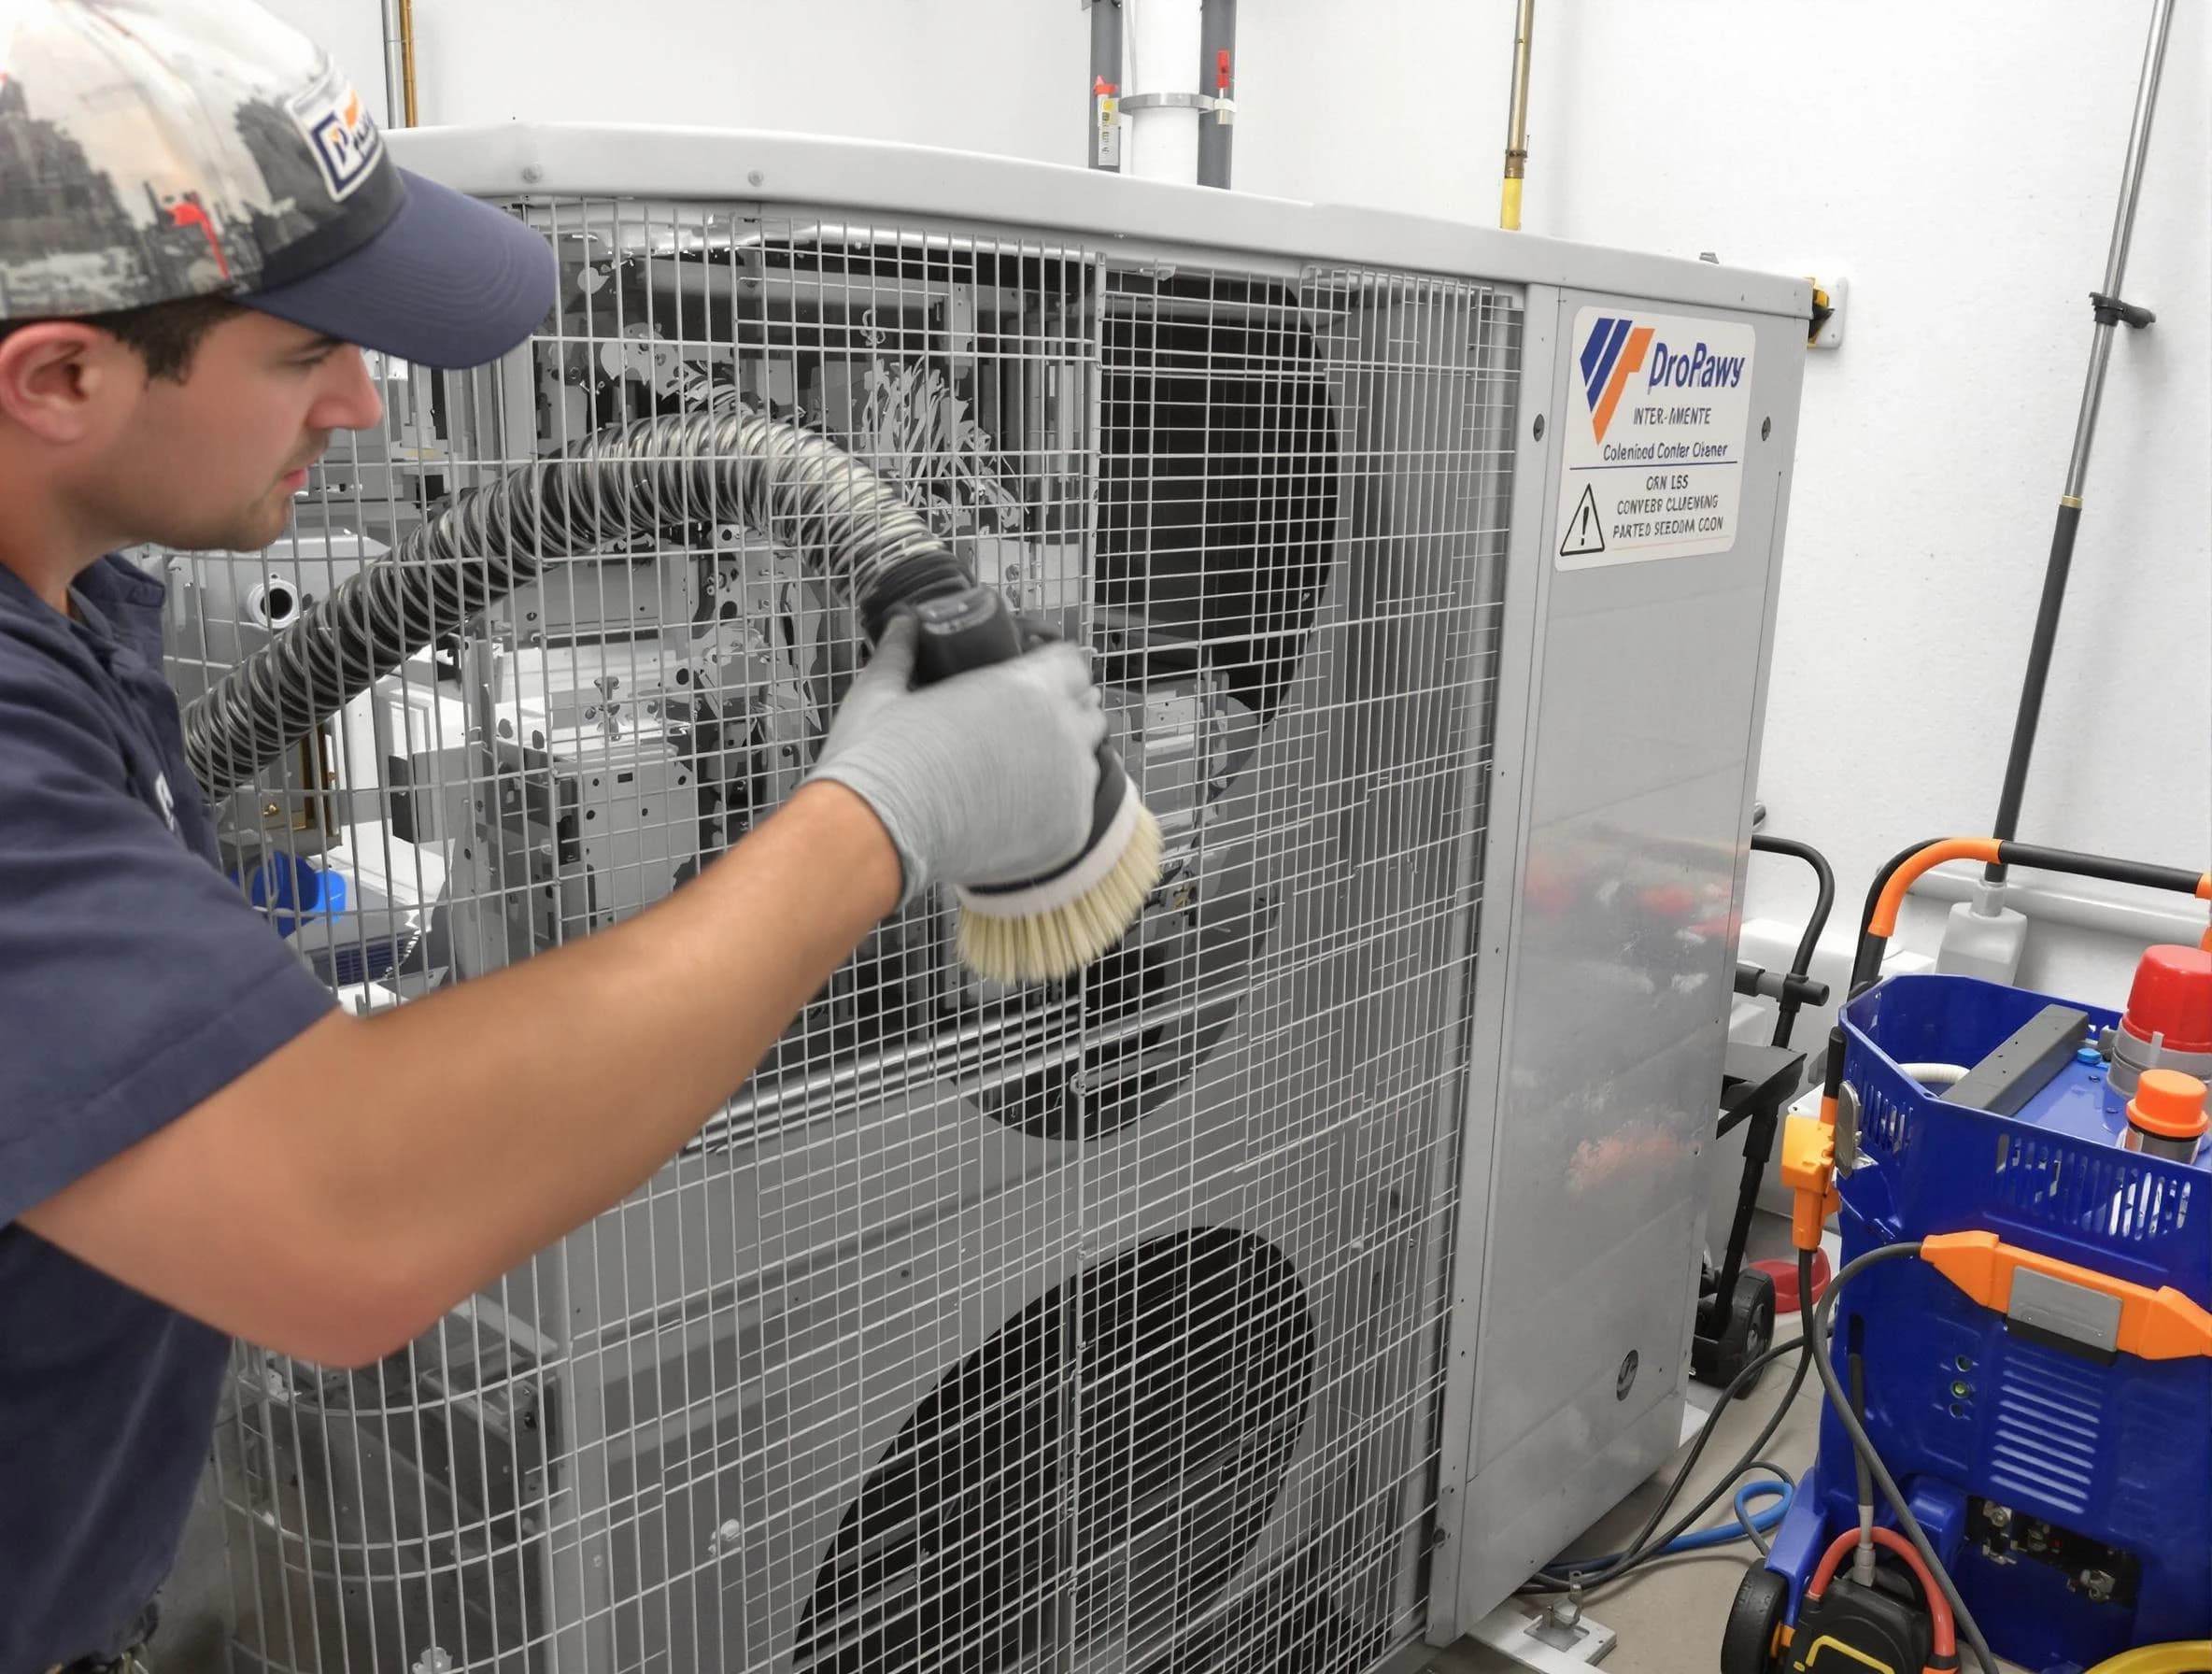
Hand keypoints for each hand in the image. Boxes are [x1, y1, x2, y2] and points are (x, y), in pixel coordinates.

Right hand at [805, 617, 1106, 903]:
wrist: (879, 833)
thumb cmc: (879, 760)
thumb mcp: (880, 692)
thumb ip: (900, 652)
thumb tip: (902, 623)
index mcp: (1026, 686)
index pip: (1072, 663)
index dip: (1054, 669)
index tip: (1037, 680)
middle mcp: (1061, 730)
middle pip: (1087, 710)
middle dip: (1064, 713)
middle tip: (1024, 728)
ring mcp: (1071, 784)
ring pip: (1087, 762)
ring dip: (1063, 761)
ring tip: (1018, 774)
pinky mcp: (1069, 832)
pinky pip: (1077, 811)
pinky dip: (1055, 809)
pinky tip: (1019, 811)